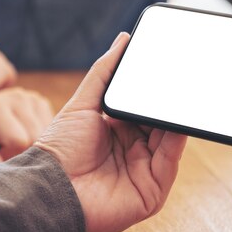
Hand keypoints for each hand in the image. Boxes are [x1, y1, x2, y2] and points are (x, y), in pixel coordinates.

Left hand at [0, 88, 54, 164]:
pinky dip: (40, 140)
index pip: (18, 142)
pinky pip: (51, 131)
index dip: (8, 156)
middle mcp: (19, 97)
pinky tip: (24, 137)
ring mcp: (33, 98)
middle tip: (2, 151)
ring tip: (11, 143)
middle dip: (21, 153)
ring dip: (32, 147)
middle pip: (35, 139)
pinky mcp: (42, 103)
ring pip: (47, 137)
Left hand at [35, 32, 186, 231]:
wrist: (48, 189)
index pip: (146, 108)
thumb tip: (123, 38)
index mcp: (121, 132)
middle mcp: (135, 151)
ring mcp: (144, 172)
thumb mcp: (83, 103)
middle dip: (170, 104)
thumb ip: (104, 71)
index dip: (157, 92)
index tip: (169, 68)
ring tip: (182, 97)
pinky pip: (170, 163)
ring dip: (176, 120)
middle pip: (161, 123)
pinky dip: (176, 143)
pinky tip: (178, 123)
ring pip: (170, 141)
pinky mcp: (152, 192)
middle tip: (181, 81)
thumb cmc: (59, 149)